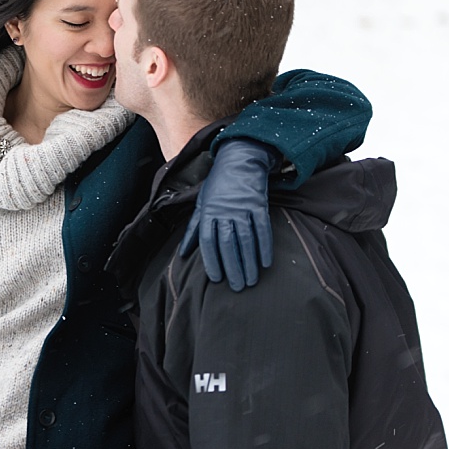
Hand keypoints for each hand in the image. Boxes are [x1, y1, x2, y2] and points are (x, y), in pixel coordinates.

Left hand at [179, 138, 277, 291]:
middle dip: (232, 267)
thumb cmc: (217, 187)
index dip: (212, 261)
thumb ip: (193, 230)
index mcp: (208, 213)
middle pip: (227, 244)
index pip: (208, 241)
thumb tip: (182, 253)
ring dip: (249, 262)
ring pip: (246, 240)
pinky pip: (263, 229)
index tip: (217, 279)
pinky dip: (264, 246)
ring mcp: (242, 208)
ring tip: (251, 280)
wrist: (239, 161)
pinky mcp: (259, 205)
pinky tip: (265, 262)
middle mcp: (224, 212)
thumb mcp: (201, 204)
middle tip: (237, 287)